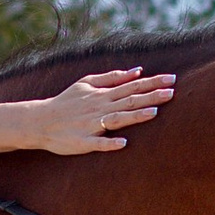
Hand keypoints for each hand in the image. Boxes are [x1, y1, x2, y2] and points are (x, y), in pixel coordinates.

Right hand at [0, 68, 176, 164]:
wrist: (41, 120)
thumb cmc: (66, 102)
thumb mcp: (87, 82)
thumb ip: (111, 77)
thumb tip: (137, 70)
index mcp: (103, 95)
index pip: (132, 87)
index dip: (152, 83)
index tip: (171, 79)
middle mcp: (100, 108)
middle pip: (129, 101)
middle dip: (151, 96)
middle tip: (172, 92)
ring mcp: (92, 125)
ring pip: (117, 120)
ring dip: (135, 116)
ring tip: (154, 113)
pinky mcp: (83, 142)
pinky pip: (98, 143)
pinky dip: (109, 143)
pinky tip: (123, 143)